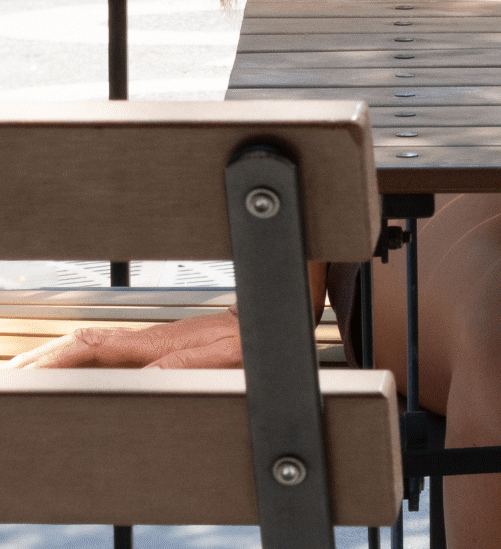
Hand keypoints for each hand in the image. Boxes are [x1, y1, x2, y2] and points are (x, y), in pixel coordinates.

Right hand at [5, 309, 242, 370]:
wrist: (278, 323)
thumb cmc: (256, 342)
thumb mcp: (228, 357)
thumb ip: (190, 364)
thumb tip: (150, 371)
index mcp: (159, 343)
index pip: (95, 347)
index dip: (58, 357)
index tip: (29, 370)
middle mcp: (151, 341)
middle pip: (85, 344)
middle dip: (44, 357)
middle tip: (13, 373)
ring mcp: (153, 344)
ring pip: (94, 348)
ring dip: (57, 358)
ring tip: (26, 372)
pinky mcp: (160, 350)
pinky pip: (110, 355)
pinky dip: (80, 360)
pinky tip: (69, 371)